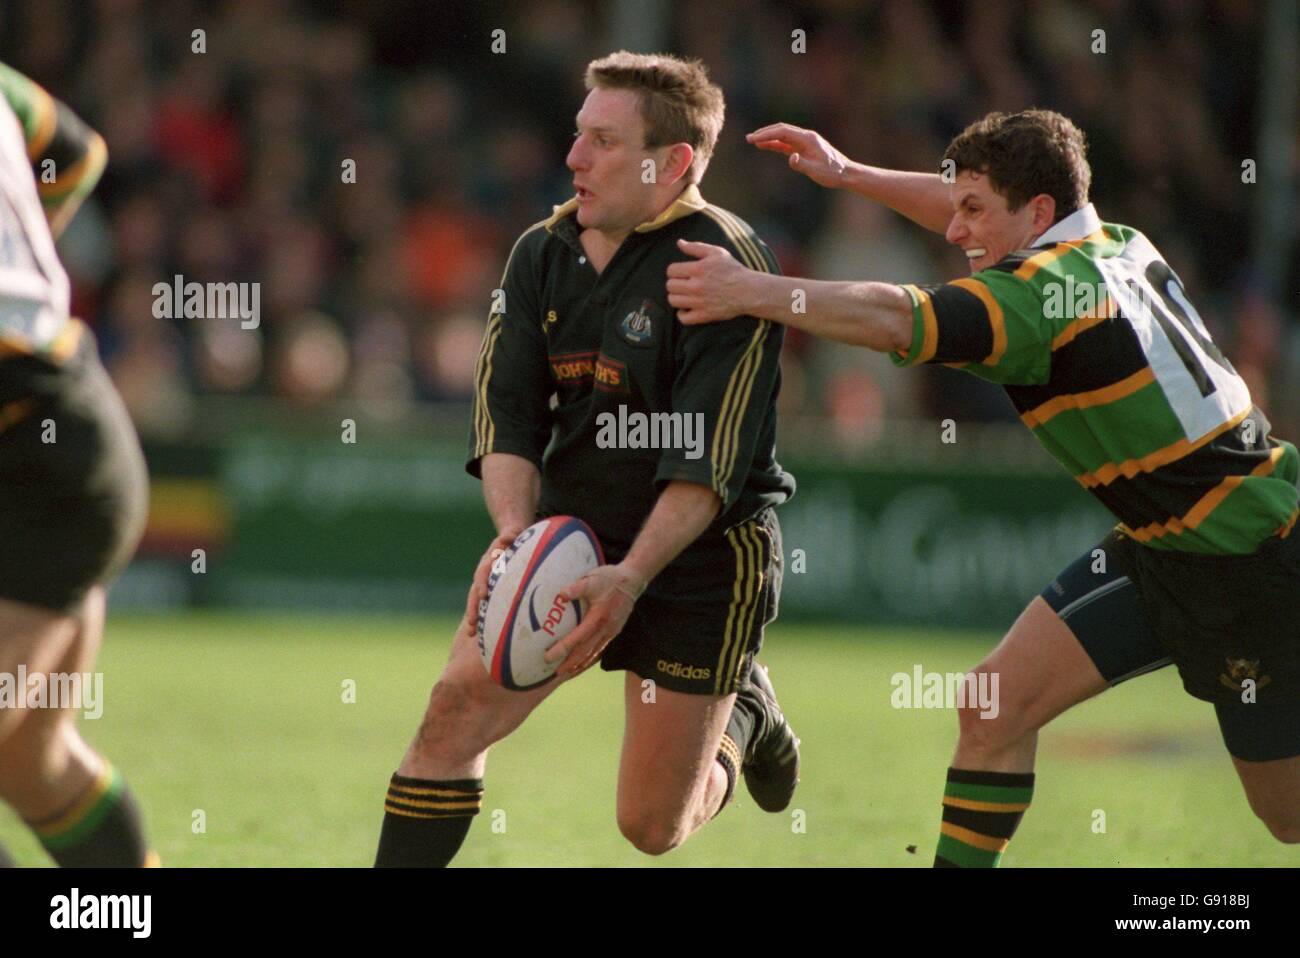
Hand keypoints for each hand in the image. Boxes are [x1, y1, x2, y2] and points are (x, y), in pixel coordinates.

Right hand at [463, 527, 524, 636]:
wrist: (508, 538)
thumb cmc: (513, 536)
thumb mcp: (512, 533)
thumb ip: (510, 534)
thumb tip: (509, 535)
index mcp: (489, 561)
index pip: (483, 573)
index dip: (482, 584)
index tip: (483, 596)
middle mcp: (484, 574)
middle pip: (475, 592)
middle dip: (473, 608)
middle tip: (472, 623)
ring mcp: (485, 583)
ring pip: (477, 602)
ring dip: (474, 617)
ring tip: (472, 634)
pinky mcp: (490, 590)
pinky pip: (486, 605)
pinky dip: (484, 618)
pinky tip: (484, 635)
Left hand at [543, 564, 646, 678]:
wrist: (632, 581)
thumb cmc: (611, 579)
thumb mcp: (593, 579)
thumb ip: (577, 588)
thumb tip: (560, 594)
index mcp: (598, 618)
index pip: (578, 638)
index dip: (563, 648)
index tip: (549, 657)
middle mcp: (606, 629)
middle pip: (586, 651)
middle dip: (570, 663)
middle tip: (556, 672)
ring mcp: (611, 632)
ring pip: (594, 653)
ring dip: (581, 663)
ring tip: (568, 672)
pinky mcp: (614, 632)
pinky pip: (601, 649)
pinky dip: (591, 658)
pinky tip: (584, 662)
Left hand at [666, 239, 750, 324]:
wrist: (748, 291)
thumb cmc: (733, 270)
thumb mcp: (717, 253)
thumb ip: (696, 247)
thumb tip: (679, 242)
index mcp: (698, 269)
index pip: (671, 270)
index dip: (675, 270)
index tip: (681, 272)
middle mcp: (696, 286)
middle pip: (670, 286)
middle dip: (675, 283)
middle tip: (683, 283)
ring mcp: (699, 302)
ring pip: (673, 301)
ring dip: (676, 297)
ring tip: (685, 295)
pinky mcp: (704, 315)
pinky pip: (683, 318)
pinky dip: (682, 314)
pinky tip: (687, 308)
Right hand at [746, 123, 849, 189]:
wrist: (844, 173)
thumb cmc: (832, 172)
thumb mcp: (816, 171)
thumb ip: (802, 164)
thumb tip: (790, 158)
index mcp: (808, 139)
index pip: (783, 132)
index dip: (767, 134)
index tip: (754, 139)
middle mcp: (805, 137)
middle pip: (781, 130)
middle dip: (765, 133)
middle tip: (749, 138)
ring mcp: (804, 142)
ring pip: (782, 136)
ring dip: (768, 137)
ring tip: (753, 141)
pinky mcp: (803, 149)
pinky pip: (786, 144)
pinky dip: (775, 144)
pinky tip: (765, 146)